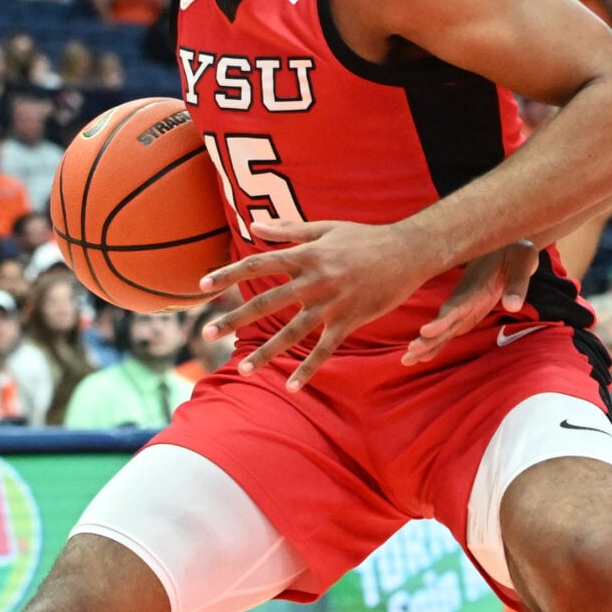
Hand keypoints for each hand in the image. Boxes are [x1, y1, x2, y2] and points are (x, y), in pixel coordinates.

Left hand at [200, 217, 441, 389]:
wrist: (409, 252)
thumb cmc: (366, 238)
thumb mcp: (326, 228)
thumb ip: (289, 230)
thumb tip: (254, 226)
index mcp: (306, 255)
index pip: (259, 263)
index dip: (229, 274)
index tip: (202, 285)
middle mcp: (315, 279)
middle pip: (267, 301)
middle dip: (235, 318)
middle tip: (207, 333)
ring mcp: (333, 303)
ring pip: (292, 331)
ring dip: (266, 351)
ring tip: (243, 368)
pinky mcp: (350, 320)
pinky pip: (325, 349)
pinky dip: (308, 368)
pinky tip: (290, 385)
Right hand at [403, 240, 542, 365]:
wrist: (507, 242)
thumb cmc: (516, 251)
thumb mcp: (523, 261)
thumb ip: (518, 283)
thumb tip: (513, 307)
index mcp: (475, 286)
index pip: (456, 306)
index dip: (441, 320)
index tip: (425, 332)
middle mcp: (464, 297)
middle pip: (442, 320)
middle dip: (427, 338)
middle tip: (410, 353)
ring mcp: (463, 304)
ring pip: (442, 327)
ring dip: (427, 343)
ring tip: (406, 360)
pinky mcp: (467, 309)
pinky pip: (450, 328)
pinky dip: (437, 342)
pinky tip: (423, 356)